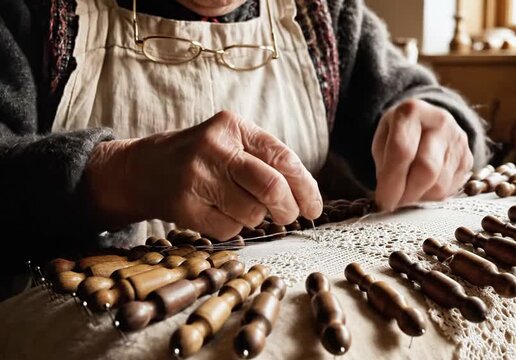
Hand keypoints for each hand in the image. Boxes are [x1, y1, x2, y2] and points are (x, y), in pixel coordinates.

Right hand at [86, 110, 322, 239]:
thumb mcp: (231, 143)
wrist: (141, 169)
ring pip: (252, 213)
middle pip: (271, 187)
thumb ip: (266, 161)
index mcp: (233, 126)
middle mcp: (214, 148)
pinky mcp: (183, 206)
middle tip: (289, 216)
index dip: (306, 187)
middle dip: (288, 209)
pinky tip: (218, 213)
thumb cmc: (200, 158)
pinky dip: (233, 228)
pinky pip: (229, 230)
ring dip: (256, 219)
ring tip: (240, 207)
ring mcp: (196, 177)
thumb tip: (306, 197)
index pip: (283, 158)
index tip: (314, 207)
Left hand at [372, 99, 472, 210]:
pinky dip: (433, 196)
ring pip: (440, 184)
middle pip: (427, 168)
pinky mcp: (468, 158)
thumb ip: (384, 167)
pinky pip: (451, 189)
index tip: (383, 201)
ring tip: (408, 192)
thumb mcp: (382, 142)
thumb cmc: (398, 135)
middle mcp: (440, 122)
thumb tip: (389, 200)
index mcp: (411, 112)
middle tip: (395, 203)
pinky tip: (424, 188)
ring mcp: (458, 139)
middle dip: (408, 194)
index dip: (392, 181)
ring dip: (420, 197)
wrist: (425, 123)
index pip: (402, 151)